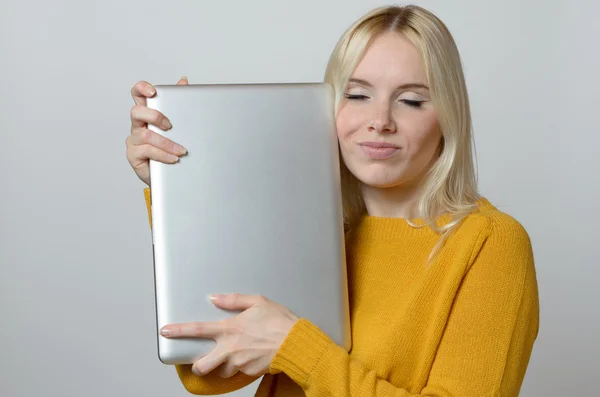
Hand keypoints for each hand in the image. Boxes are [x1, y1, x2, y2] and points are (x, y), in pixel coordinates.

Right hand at [126, 77, 188, 185]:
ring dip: (166, 142)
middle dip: (154, 116)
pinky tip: (174, 158)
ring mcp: (134, 140)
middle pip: (136, 112)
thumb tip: (183, 81)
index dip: (141, 89)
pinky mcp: (134, 155)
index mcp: (147, 113)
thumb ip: (179, 103)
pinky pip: (146, 151)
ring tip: (181, 150)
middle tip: (169, 125)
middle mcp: (138, 125)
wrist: (170, 173)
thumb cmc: (171, 147)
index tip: (152, 92)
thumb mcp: (178, 125)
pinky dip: (163, 154)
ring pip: (145, 135)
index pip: (137, 95)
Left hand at [160, 293, 299, 377]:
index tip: (165, 331)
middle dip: (197, 365)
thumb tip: (216, 298)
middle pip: (202, 364)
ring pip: (220, 371)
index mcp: (230, 328)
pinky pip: (238, 372)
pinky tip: (248, 357)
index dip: (179, 331)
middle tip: (199, 361)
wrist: (296, 342)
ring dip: (221, 366)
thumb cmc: (279, 321)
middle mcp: (231, 348)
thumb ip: (234, 300)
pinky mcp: (249, 372)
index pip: (197, 330)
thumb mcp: (258, 301)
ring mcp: (239, 362)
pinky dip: (238, 366)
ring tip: (230, 356)